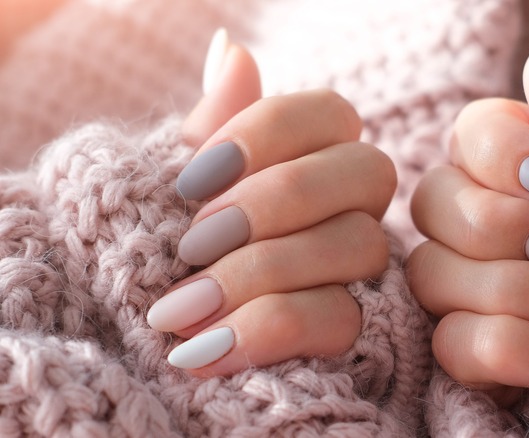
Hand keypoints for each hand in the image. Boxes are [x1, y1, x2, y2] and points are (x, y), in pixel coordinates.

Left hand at [146, 29, 395, 376]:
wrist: (146, 331)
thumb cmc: (163, 245)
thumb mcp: (176, 184)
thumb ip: (213, 123)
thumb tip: (231, 46)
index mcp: (314, 155)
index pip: (331, 113)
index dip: (266, 136)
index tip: (191, 181)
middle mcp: (353, 203)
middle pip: (367, 171)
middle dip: (275, 202)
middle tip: (192, 242)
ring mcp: (361, 266)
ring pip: (359, 244)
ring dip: (259, 273)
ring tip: (177, 310)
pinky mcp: (355, 330)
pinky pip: (338, 318)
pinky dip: (265, 330)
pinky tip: (199, 350)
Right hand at [408, 28, 528, 401]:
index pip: (466, 134)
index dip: (501, 154)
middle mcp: (494, 228)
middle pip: (431, 203)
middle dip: (506, 229)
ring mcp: (478, 292)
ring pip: (431, 274)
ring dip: (519, 293)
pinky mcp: (477, 355)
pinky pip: (449, 344)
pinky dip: (514, 350)